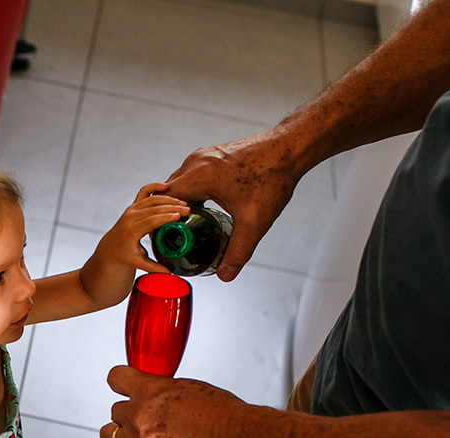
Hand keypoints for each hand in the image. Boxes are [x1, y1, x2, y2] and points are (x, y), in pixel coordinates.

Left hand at [93, 182, 190, 274]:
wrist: (110, 248)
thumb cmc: (124, 256)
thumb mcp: (137, 263)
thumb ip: (154, 267)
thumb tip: (170, 273)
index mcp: (131, 230)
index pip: (150, 221)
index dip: (165, 218)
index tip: (179, 216)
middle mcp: (130, 217)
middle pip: (154, 208)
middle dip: (172, 208)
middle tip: (188, 209)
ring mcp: (131, 209)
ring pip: (151, 199)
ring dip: (168, 199)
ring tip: (183, 203)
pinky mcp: (133, 205)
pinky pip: (144, 191)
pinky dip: (154, 186)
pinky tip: (166, 186)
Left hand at [101, 366, 242, 437]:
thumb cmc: (222, 413)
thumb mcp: (189, 387)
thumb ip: (165, 390)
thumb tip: (161, 394)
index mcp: (149, 390)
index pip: (116, 378)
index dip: (121, 383)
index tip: (124, 388)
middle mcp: (138, 415)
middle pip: (115, 411)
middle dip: (128, 415)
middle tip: (145, 421)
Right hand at [163, 128, 303, 281]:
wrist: (289, 149)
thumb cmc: (273, 178)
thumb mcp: (254, 222)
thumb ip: (238, 251)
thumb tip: (226, 275)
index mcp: (199, 176)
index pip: (163, 202)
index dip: (160, 223)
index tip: (164, 241)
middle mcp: (196, 163)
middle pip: (167, 194)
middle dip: (168, 216)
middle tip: (174, 239)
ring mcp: (202, 156)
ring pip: (179, 184)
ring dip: (179, 204)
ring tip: (186, 227)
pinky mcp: (211, 155)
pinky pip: (191, 176)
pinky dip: (191, 193)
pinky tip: (201, 209)